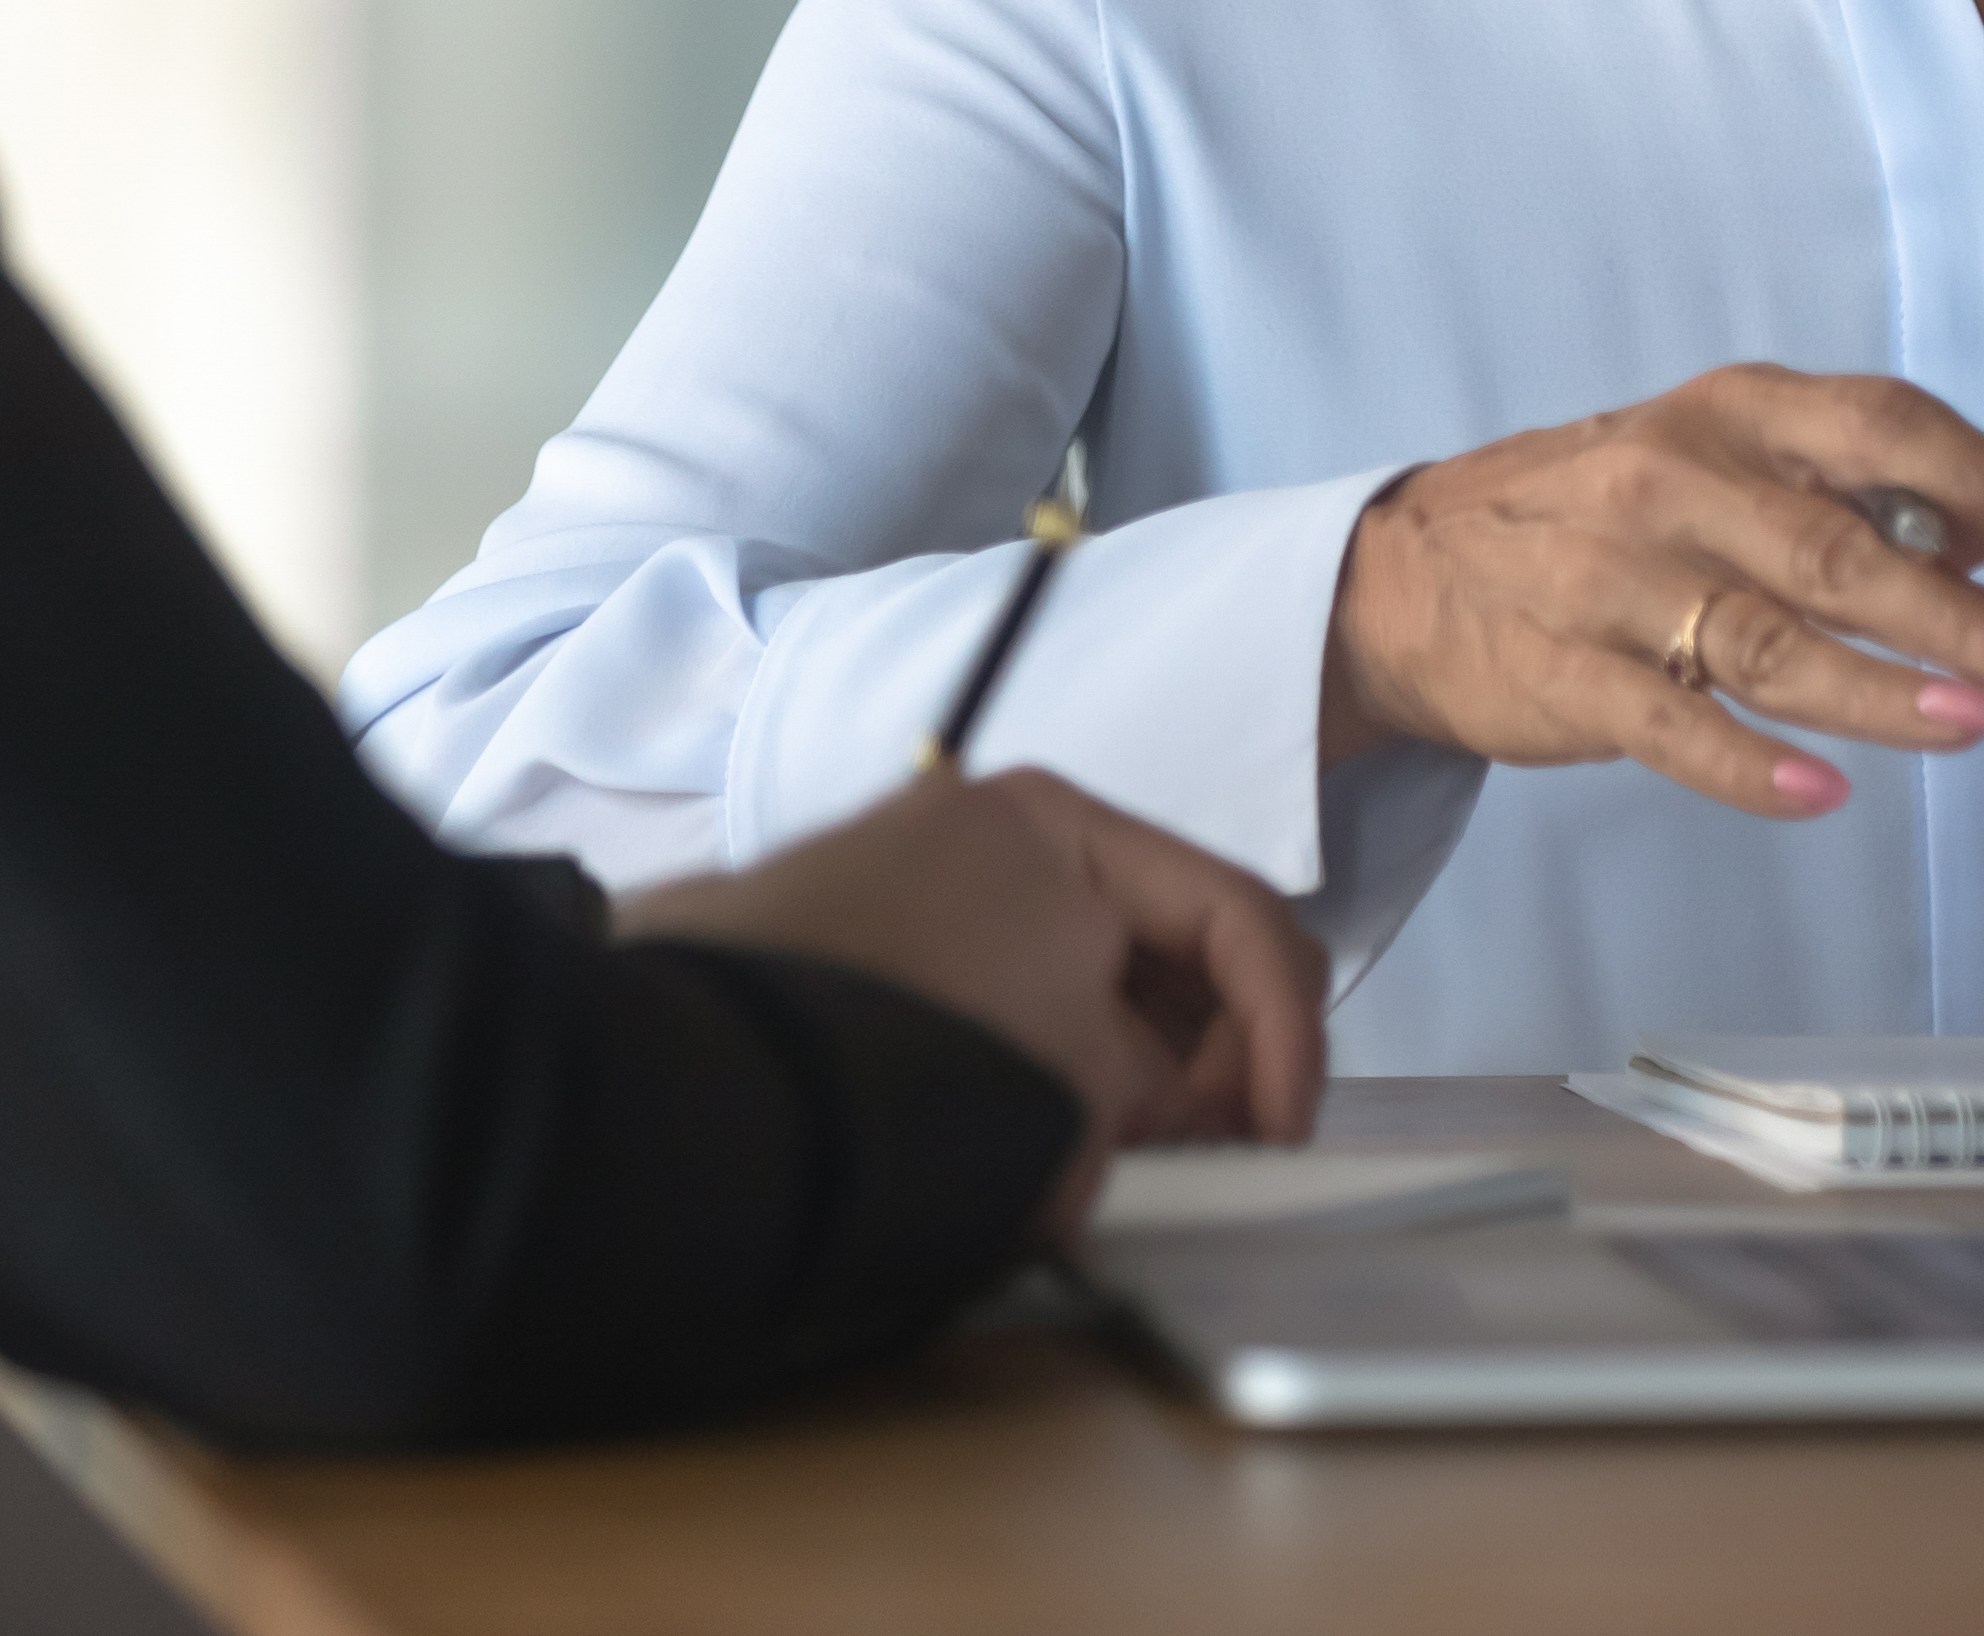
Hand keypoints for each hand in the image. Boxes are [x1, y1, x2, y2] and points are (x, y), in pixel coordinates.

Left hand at [621, 766, 1326, 1244]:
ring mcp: (926, 876)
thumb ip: (1171, 1092)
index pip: (1235, 913)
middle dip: (1209, 1050)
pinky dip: (1041, 1062)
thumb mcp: (1085, 1088)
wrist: (694, 1084)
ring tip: (1113, 1159)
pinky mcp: (867, 937)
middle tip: (1213, 1153)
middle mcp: (995, 827)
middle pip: (1166, 937)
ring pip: (1087, 972)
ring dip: (1126, 1067)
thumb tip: (1176, 1113)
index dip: (1289, 1035)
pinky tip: (1026, 1138)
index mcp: (1060, 824)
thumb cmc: (905, 1059)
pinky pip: (1004, 993)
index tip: (1286, 1136)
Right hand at [1322, 364, 1983, 824]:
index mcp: (1735, 413)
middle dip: (1954, 609)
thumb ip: (1889, 482)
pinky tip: (1826, 792)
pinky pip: (1670, 726)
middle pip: (1835, 545)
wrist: (1409, 574)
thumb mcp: (1738, 461)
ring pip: (1766, 640)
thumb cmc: (1608, 513)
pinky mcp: (1566, 677)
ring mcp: (1613, 581)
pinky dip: (1749, 764)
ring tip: (1975, 726)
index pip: (1881, 427)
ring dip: (1879, 689)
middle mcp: (1676, 480)